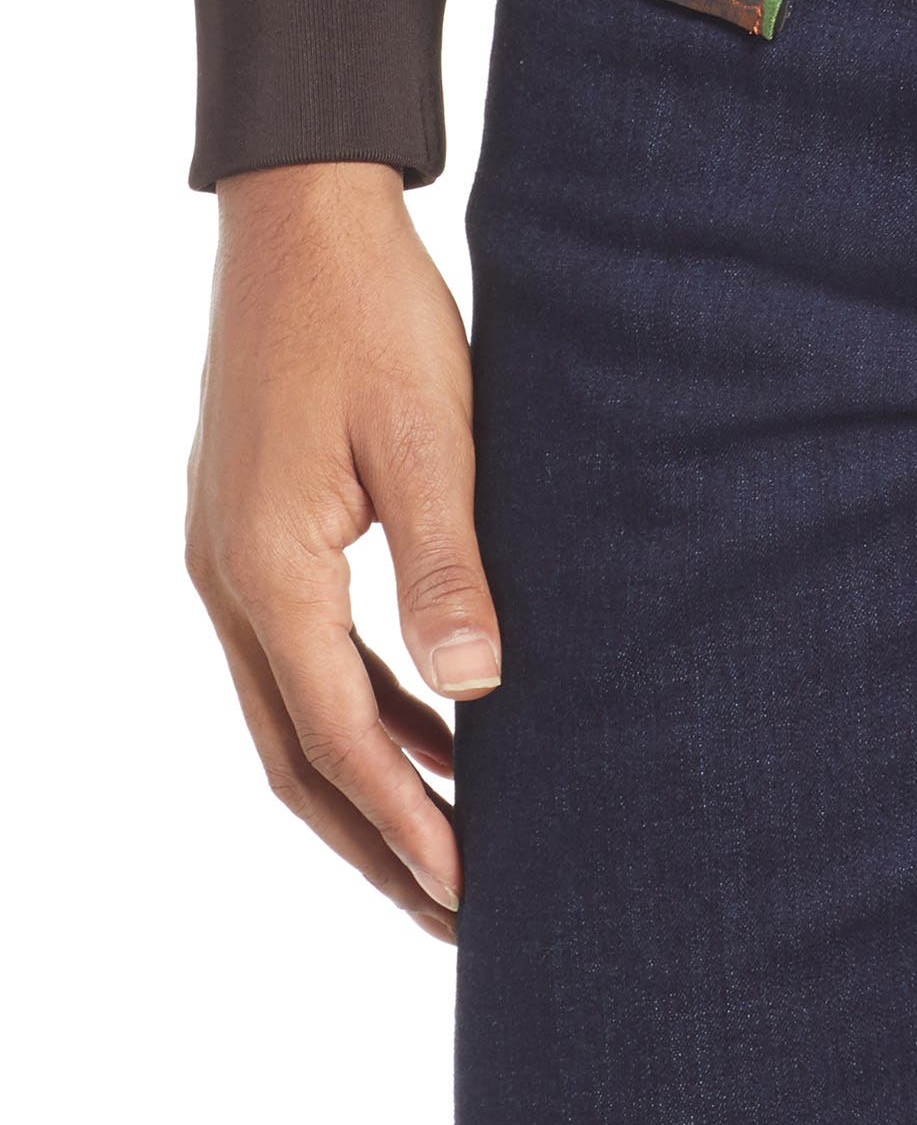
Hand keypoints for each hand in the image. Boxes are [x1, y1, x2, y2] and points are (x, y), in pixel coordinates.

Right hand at [186, 161, 500, 940]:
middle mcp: (229, 577)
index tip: (469, 893)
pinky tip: (426, 722)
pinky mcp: (251, 523)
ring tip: (450, 840)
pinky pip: (298, 650)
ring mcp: (229, 553)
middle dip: (375, 841)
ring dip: (365, 779)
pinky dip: (356, 704)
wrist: (301, 209)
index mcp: (266, 568)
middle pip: (296, 755)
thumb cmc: (371, 308)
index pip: (338, 739)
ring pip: (291, 709)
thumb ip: (447, 567)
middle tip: (455, 914)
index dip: (407, 823)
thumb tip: (480, 695)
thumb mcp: (428, 434)